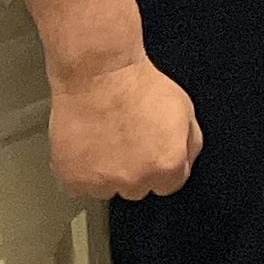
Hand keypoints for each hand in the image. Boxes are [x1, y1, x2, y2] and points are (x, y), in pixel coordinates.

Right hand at [48, 56, 201, 200]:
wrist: (98, 74)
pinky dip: (80, 171)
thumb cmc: (138, 86)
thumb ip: (189, 143)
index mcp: (167, 166)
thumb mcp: (185, 109)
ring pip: (107, 189)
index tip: (150, 153)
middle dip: (134, 171)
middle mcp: (136, 180)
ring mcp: (103, 183)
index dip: (160, 165)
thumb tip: (184, 160)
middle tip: (126, 142)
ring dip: (106, 173)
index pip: (169, 184)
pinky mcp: (73, 180)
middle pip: (138, 188)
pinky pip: (79, 186)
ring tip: (104, 141)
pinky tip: (86, 147)